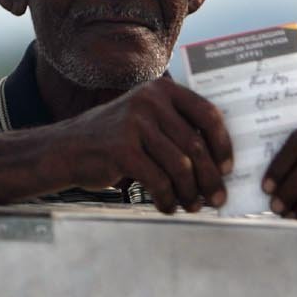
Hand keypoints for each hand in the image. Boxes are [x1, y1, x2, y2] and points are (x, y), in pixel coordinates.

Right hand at [71, 78, 233, 213]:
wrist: (67, 148)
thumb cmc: (115, 139)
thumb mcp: (146, 119)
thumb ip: (177, 128)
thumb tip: (219, 163)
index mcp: (162, 90)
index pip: (208, 114)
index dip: (224, 144)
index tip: (228, 169)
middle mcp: (150, 102)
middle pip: (196, 145)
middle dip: (210, 178)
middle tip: (217, 199)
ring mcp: (134, 124)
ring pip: (180, 166)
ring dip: (190, 193)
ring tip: (191, 206)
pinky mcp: (122, 150)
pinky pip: (158, 181)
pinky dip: (167, 199)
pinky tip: (167, 207)